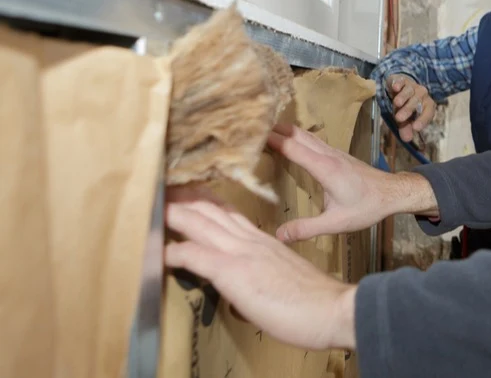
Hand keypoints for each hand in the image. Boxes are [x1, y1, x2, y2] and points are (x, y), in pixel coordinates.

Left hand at [164, 198, 356, 350]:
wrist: (333, 308)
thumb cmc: (313, 300)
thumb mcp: (284, 276)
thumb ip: (264, 270)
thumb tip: (249, 280)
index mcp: (262, 241)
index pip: (228, 212)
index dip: (205, 200)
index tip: (188, 191)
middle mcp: (250, 241)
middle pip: (210, 210)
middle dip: (182, 197)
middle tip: (161, 186)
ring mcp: (241, 253)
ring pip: (199, 223)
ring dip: (173, 213)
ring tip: (152, 203)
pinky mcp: (234, 272)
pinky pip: (195, 255)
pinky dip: (172, 251)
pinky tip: (156, 252)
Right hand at [266, 123, 438, 241]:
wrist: (392, 193)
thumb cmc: (367, 207)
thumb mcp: (336, 223)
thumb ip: (307, 229)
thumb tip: (279, 236)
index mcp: (325, 168)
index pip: (292, 147)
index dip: (271, 139)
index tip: (250, 133)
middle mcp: (327, 154)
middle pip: (296, 134)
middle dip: (272, 128)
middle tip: (249, 125)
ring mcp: (333, 152)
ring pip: (304, 134)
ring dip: (283, 129)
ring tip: (261, 128)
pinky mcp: (336, 154)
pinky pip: (311, 139)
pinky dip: (295, 135)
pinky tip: (287, 139)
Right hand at [386, 74, 435, 141]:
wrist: (401, 87)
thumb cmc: (406, 106)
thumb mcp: (406, 118)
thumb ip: (406, 128)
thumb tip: (407, 139)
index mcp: (426, 105)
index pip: (428, 112)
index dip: (423, 120)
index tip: (415, 128)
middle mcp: (422, 95)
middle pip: (417, 102)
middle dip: (408, 110)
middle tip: (399, 119)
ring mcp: (413, 86)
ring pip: (409, 91)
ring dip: (403, 97)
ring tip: (396, 104)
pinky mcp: (402, 80)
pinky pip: (402, 81)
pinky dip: (398, 84)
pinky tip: (395, 88)